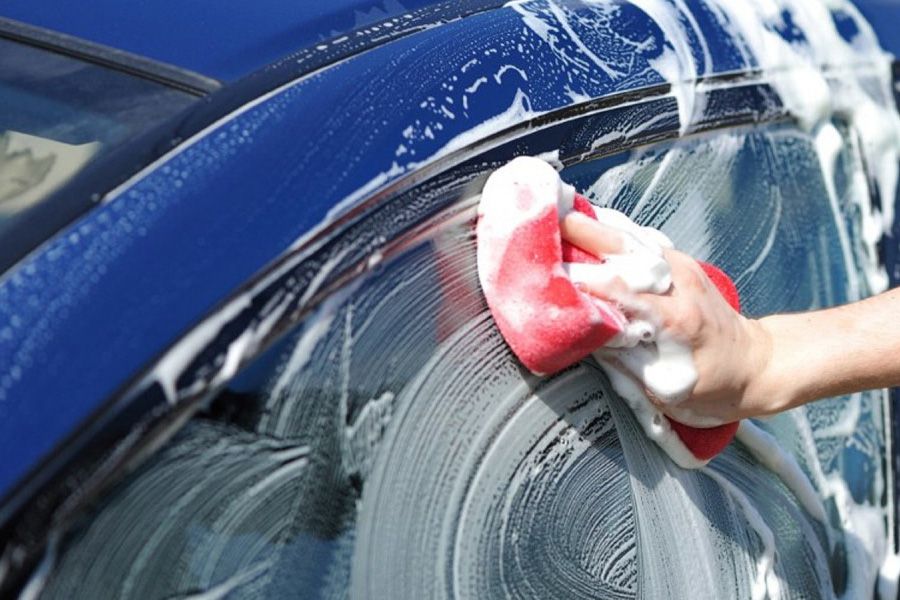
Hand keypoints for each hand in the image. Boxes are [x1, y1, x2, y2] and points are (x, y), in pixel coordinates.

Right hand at [560, 212, 775, 425]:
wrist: (756, 366)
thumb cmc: (712, 386)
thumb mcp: (667, 390)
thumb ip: (625, 361)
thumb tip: (582, 337)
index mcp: (678, 319)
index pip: (621, 291)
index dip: (581, 281)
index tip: (545, 275)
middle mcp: (679, 284)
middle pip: (624, 249)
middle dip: (581, 236)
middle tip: (541, 226)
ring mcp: (681, 267)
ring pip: (631, 236)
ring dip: (590, 224)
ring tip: (552, 211)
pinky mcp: (678, 261)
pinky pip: (638, 238)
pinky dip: (608, 227)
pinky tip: (582, 218)